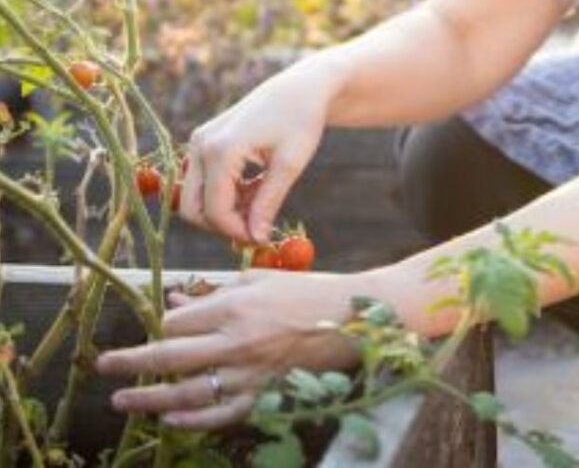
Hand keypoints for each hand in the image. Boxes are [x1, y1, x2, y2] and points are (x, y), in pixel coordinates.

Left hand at [95, 270, 365, 430]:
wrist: (351, 319)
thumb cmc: (306, 291)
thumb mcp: (259, 280)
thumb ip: (215, 293)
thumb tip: (176, 301)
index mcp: (236, 305)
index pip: (178, 321)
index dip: (164, 323)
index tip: (161, 324)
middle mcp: (236, 341)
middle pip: (171, 355)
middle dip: (131, 361)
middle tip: (105, 365)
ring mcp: (249, 373)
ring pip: (187, 392)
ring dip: (150, 398)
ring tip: (123, 401)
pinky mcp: (263, 396)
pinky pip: (220, 415)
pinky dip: (192, 420)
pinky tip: (170, 419)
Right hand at [179, 62, 330, 243]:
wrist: (300, 88)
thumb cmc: (301, 121)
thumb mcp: (289, 165)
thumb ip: (268, 203)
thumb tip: (255, 240)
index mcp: (221, 150)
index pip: (216, 211)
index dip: (237, 233)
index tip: (263, 240)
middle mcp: (201, 145)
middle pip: (193, 208)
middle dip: (223, 226)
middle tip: (257, 230)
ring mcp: (198, 141)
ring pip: (195, 197)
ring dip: (224, 209)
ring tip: (263, 202)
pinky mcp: (203, 142)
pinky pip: (203, 181)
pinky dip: (225, 193)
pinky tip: (256, 187)